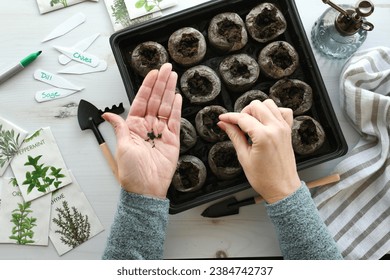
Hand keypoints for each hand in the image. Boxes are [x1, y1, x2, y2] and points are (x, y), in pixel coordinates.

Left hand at [103, 63, 181, 198]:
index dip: (147, 86)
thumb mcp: (122, 146)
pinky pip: (174, 120)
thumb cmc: (132, 172)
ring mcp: (161, 132)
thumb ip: (119, 127)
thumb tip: (107, 115)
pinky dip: (176, 108)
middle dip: (161, 83)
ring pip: (165, 106)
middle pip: (155, 100)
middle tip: (167, 68)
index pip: (141, 100)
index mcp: (134, 126)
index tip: (153, 73)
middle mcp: (147, 126)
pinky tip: (177, 96)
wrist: (146, 188)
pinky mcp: (172, 139)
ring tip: (173, 76)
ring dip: (169, 91)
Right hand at [218, 99, 300, 202]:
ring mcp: (283, 128)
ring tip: (250, 123)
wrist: (282, 188)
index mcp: (263, 136)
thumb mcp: (244, 157)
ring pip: (269, 104)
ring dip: (258, 110)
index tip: (222, 118)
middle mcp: (275, 129)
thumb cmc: (264, 178)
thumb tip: (224, 124)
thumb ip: (234, 136)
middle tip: (237, 124)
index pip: (242, 118)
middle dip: (243, 112)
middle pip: (256, 106)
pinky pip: (283, 112)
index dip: (229, 117)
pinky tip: (265, 121)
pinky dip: (273, 112)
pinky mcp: (288, 131)